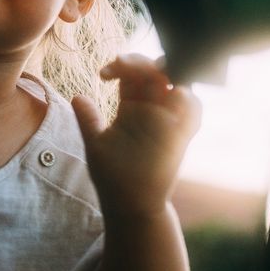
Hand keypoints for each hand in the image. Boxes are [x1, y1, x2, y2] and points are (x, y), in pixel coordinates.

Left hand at [72, 54, 200, 219]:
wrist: (129, 208)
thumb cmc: (112, 178)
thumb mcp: (96, 145)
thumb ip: (89, 121)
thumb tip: (77, 96)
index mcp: (131, 108)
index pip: (132, 75)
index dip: (122, 66)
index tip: (104, 73)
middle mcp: (152, 111)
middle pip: (156, 73)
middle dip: (142, 62)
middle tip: (123, 63)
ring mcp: (167, 123)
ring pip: (179, 84)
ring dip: (169, 73)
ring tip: (153, 73)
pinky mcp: (180, 137)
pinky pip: (193, 112)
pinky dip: (188, 100)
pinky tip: (173, 94)